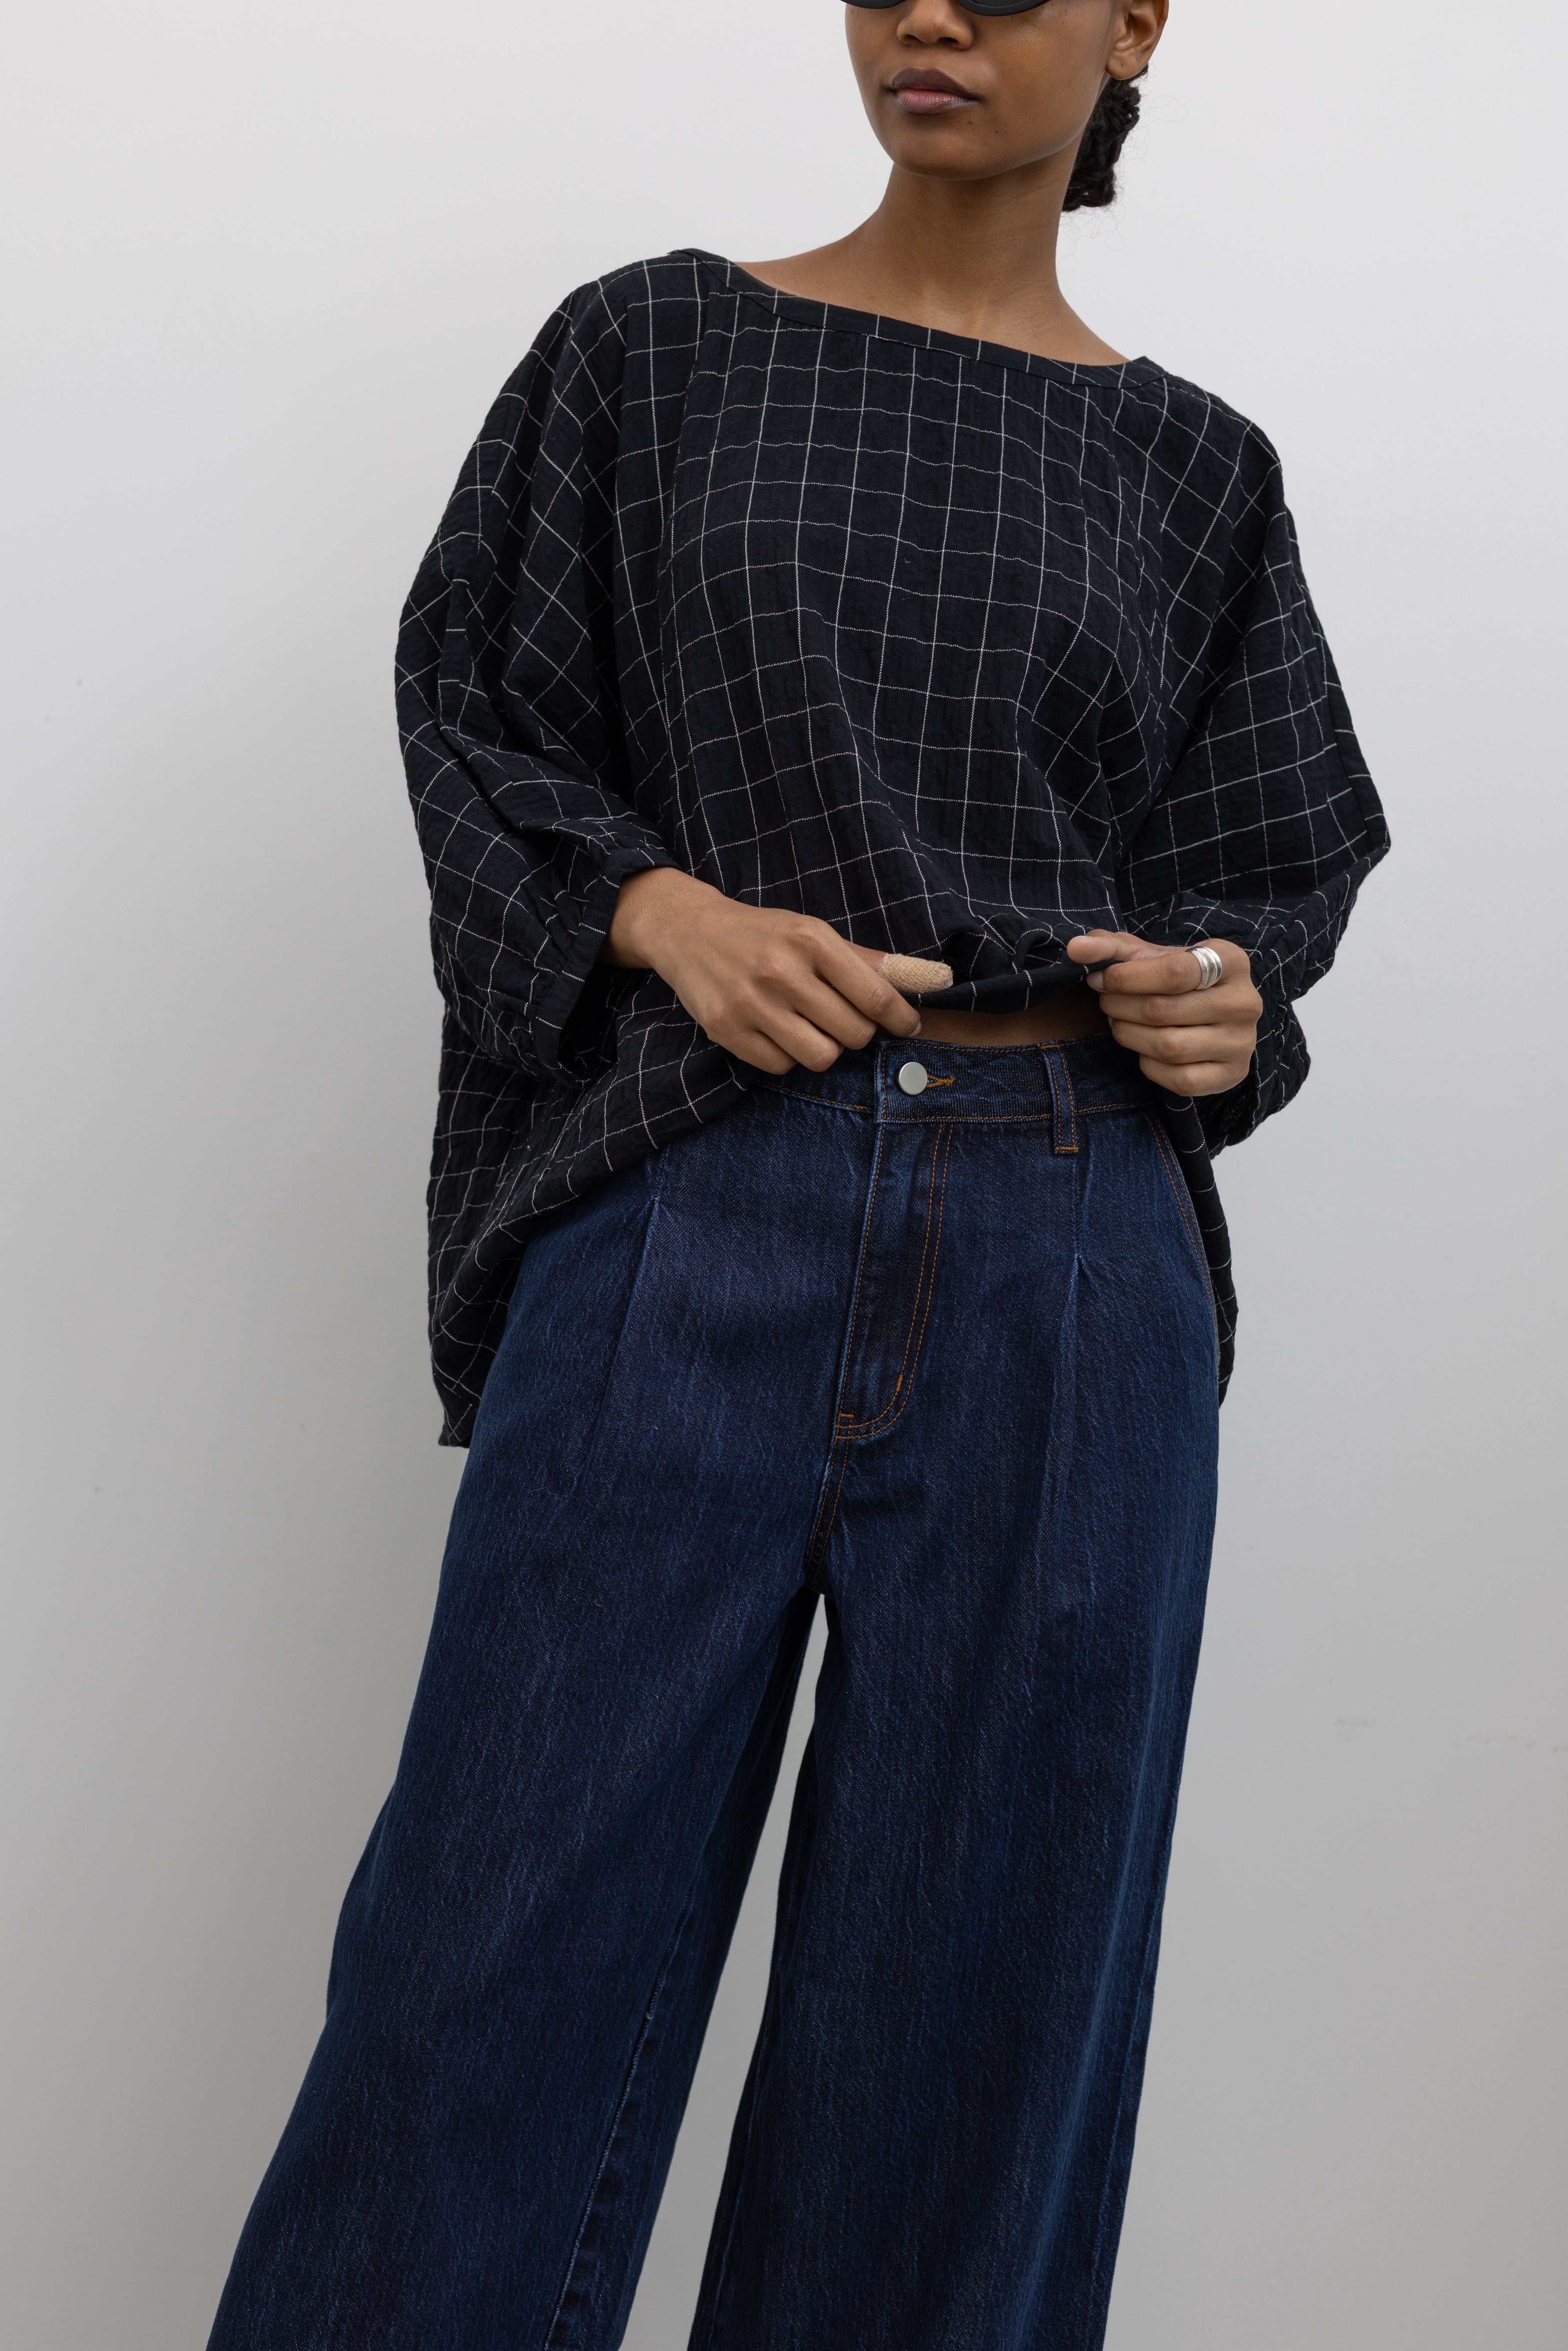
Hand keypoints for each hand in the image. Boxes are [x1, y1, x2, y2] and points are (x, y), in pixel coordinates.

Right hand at [603, 868, 921, 1074]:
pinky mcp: (726, 1030)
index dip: (901, 1019)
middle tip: (844, 1020)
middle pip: (853, 1034)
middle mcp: (781, 970)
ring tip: (811, 1028)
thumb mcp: (811, 932)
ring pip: (820, 1057)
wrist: (688, 931)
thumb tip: (922, 977)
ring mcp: (751, 1003)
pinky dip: (787, 1057)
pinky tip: (778, 1032)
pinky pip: (781, 1067)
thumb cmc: (762, 935)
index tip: (909, 1026)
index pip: (875, 996)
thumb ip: (863, 959)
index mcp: (810, 940)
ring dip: (824, 1048)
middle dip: (857, 1033)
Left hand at [1064, 929, 1261, 1096]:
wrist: (1211, 1016)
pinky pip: (1180, 1079)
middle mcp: (1245, 1002)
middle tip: (1106, 1003)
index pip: (1173, 971)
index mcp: (1231, 961)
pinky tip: (1144, 1051)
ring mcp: (1241, 1042)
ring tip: (1120, 1023)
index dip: (1126, 978)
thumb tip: (1075, 948)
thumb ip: (1111, 948)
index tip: (1099, 979)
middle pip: (1163, 1010)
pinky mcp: (1232, 1074)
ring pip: (1169, 1047)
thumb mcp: (1148, 956)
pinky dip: (1150, 1066)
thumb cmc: (1175, 981)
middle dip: (1120, 1007)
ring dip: (1129, 1036)